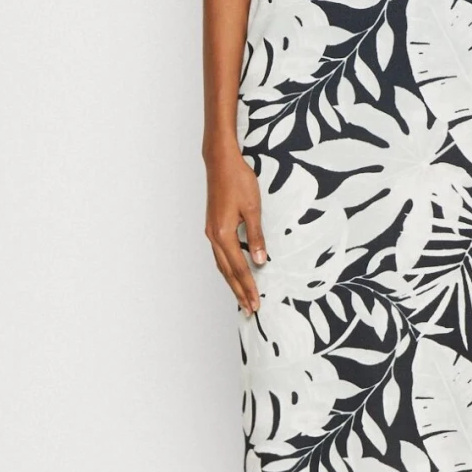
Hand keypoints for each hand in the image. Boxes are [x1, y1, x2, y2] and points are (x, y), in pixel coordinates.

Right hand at [205, 141, 268, 313]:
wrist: (220, 162)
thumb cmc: (238, 181)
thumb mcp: (253, 208)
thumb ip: (256, 236)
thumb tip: (260, 261)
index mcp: (224, 233)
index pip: (239, 267)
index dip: (248, 286)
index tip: (255, 303)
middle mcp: (214, 236)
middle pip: (227, 271)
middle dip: (238, 291)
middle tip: (249, 309)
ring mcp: (211, 232)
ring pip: (221, 264)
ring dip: (232, 282)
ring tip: (241, 297)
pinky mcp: (212, 226)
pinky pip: (220, 254)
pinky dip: (227, 267)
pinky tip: (233, 272)